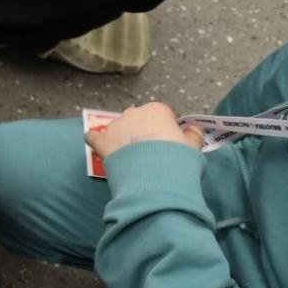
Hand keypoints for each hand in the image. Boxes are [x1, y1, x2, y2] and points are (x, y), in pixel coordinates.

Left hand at [84, 102, 202, 160]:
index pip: (161, 115)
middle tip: (151, 153)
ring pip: (118, 129)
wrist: (155, 177)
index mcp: (157, 110)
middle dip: (142, 133)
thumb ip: (193, 134)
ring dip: (123, 139)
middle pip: (138, 120)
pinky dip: (96, 140)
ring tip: (132, 159)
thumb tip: (193, 129)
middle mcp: (133, 113)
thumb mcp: (194, 147)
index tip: (168, 145)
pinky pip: (93, 137)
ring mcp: (115, 126)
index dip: (164, 130)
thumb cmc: (178, 159)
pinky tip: (99, 146)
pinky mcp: (102, 142)